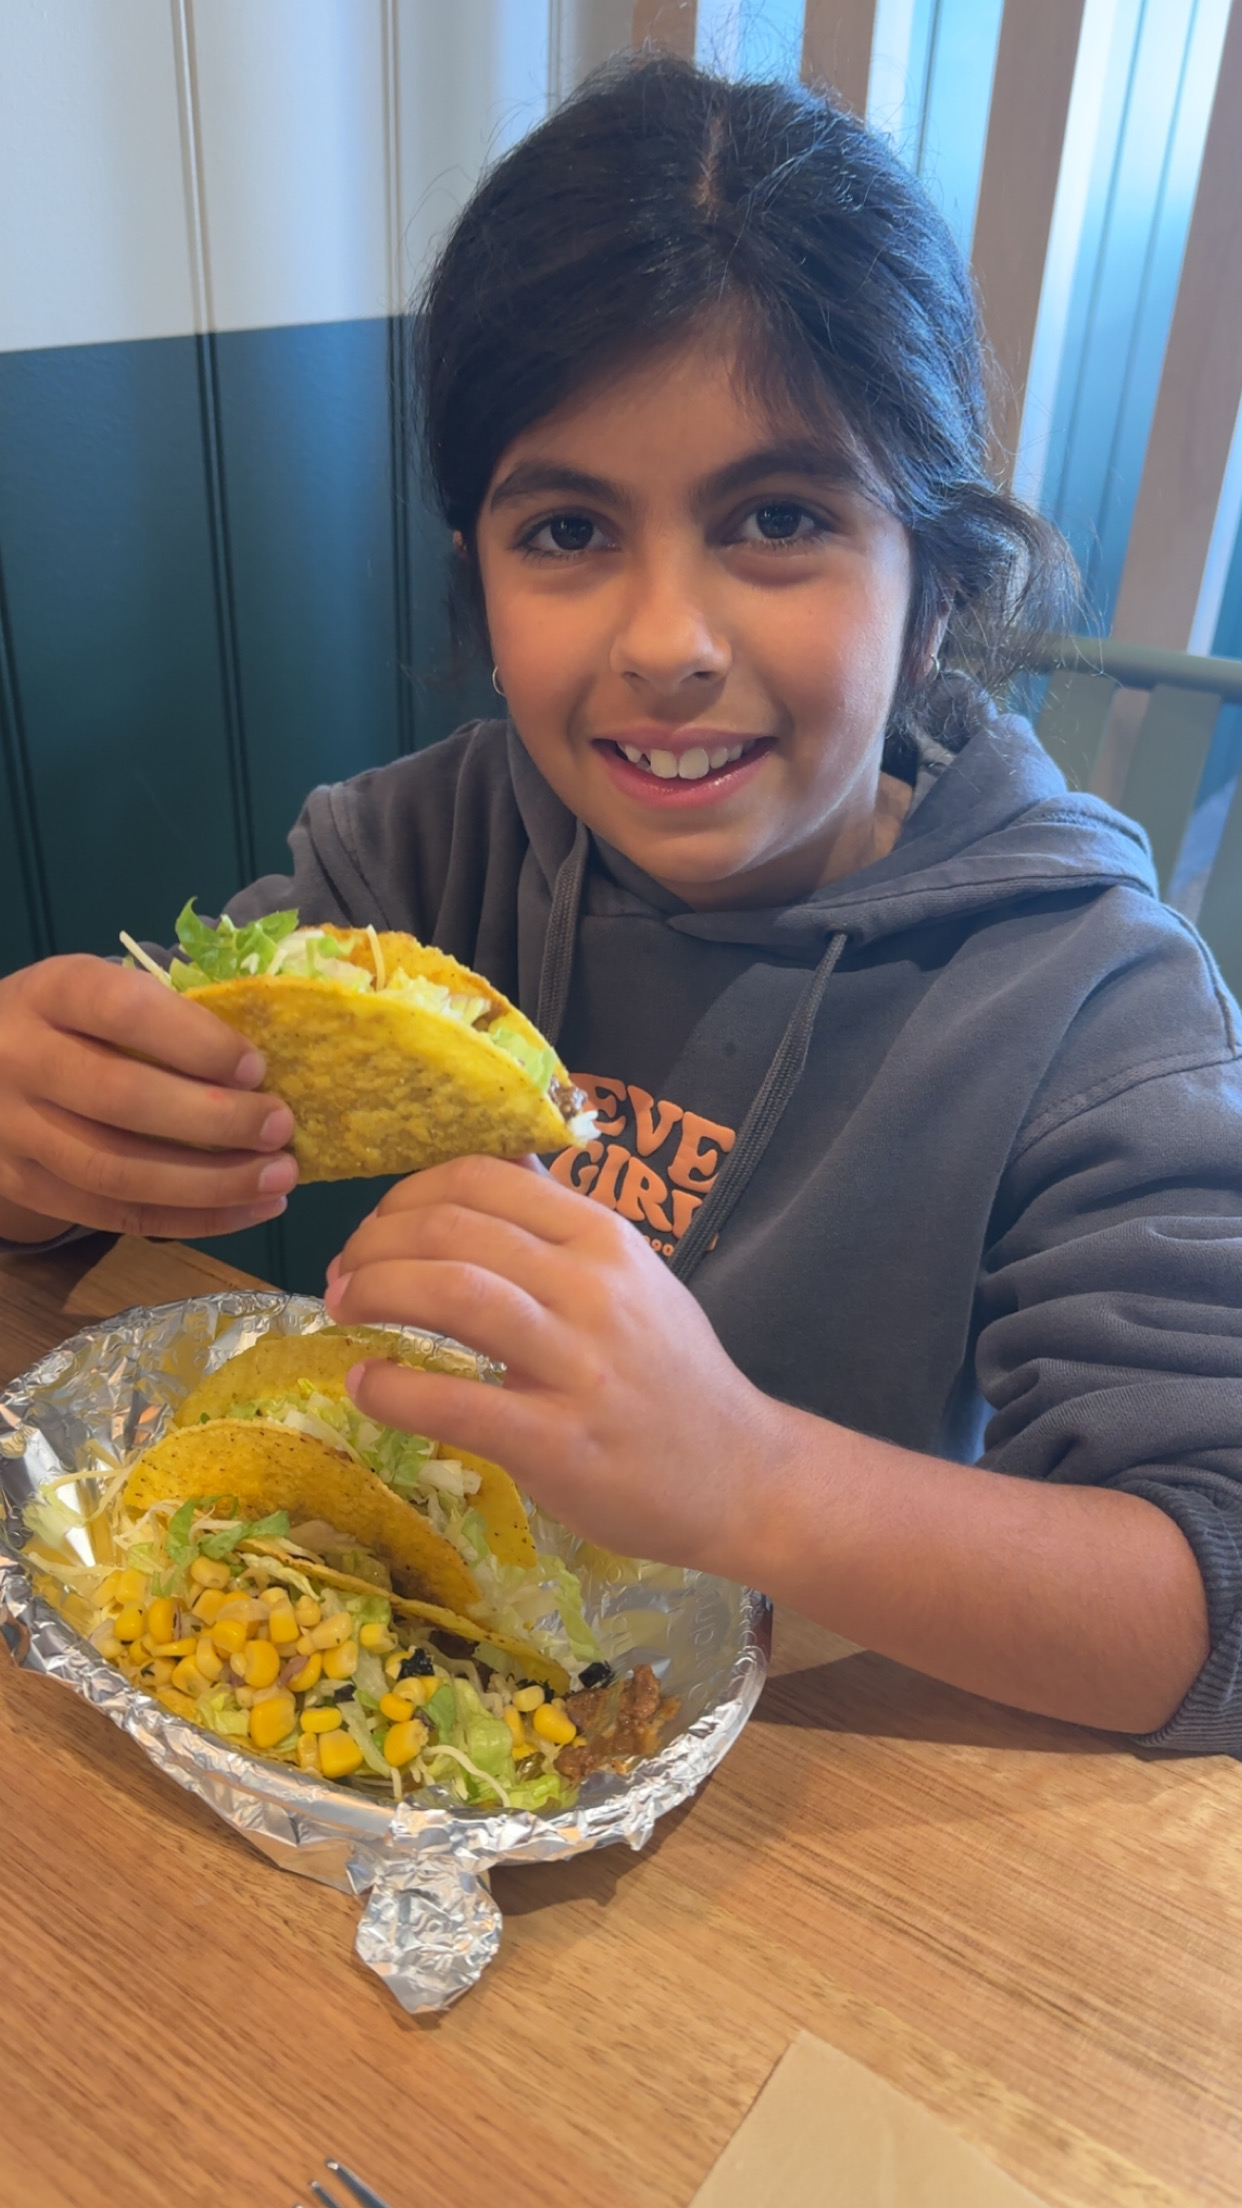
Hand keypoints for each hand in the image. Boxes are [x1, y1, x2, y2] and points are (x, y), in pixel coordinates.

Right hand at [0, 955, 297, 1239]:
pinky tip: (246, 1210)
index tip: (256, 1066)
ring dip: (210, 1183)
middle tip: (280, 1127)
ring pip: (115, 1169)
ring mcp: (13, 1130)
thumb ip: (162, 1017)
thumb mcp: (97, 994)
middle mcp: (21, 1058)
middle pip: (120, 1097)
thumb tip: (262, 1071)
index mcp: (51, 992)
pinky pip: (111, 1215)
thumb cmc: (68, 1023)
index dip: (195, 1040)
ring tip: (278, 1180)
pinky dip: (188, 1218)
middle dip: (213, 1119)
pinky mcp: (23, 1184)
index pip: (123, 1010)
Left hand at [324, 1155, 779, 1567]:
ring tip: (343, 1310)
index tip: (377, 1230)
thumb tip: (500, 1162)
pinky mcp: (559, 1443)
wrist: (742, 1475)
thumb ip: (562, 1227)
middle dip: (375, 1245)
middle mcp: (593, 1287)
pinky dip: (391, 1388)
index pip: (484, 1178)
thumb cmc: (674, 1376)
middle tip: (345, 1276)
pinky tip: (365, 1384)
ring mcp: (578, 1365)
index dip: (407, 1195)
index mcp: (605, 1237)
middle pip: (453, 1228)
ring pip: (452, 1293)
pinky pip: (455, 1401)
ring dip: (375, 1293)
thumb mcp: (633, 1277)